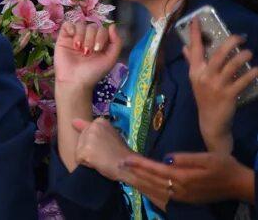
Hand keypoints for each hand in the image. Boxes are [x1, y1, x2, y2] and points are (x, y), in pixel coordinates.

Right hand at [55, 22, 121, 88]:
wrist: (75, 81)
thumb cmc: (93, 72)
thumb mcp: (110, 59)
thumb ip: (116, 42)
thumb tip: (112, 25)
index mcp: (99, 42)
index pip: (102, 29)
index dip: (101, 36)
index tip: (97, 50)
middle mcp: (88, 38)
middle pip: (92, 26)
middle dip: (91, 38)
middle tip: (87, 52)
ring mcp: (75, 37)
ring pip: (80, 24)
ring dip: (81, 35)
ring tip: (78, 48)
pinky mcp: (63, 37)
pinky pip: (67, 24)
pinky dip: (70, 28)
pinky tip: (71, 37)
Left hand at [72, 117, 133, 180]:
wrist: (130, 167)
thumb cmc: (121, 153)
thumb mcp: (108, 135)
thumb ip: (89, 127)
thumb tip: (72, 121)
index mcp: (100, 121)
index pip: (86, 132)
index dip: (95, 143)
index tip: (106, 146)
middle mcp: (93, 127)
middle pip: (81, 140)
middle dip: (89, 149)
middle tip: (104, 154)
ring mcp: (89, 139)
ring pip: (79, 150)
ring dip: (87, 157)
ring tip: (101, 159)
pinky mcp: (85, 151)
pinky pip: (79, 159)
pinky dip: (86, 164)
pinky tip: (98, 164)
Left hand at [119, 152, 254, 205]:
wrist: (238, 185)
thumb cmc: (223, 166)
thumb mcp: (207, 157)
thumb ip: (186, 158)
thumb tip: (166, 158)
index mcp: (184, 177)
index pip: (155, 170)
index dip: (139, 164)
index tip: (125, 159)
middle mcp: (180, 190)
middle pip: (152, 181)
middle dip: (134, 173)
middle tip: (118, 165)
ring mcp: (182, 197)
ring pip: (154, 190)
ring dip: (139, 183)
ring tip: (125, 175)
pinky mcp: (184, 200)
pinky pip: (162, 197)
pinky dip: (149, 191)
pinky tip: (142, 187)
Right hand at [183, 18, 257, 152]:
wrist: (211, 122)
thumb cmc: (204, 98)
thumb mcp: (195, 80)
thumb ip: (192, 63)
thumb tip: (186, 48)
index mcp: (195, 71)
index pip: (195, 49)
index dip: (196, 34)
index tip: (198, 19)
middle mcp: (205, 76)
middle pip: (217, 55)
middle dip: (229, 43)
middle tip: (240, 37)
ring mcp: (217, 86)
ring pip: (231, 66)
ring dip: (242, 57)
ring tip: (249, 52)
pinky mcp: (229, 95)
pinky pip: (243, 81)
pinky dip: (252, 74)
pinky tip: (257, 70)